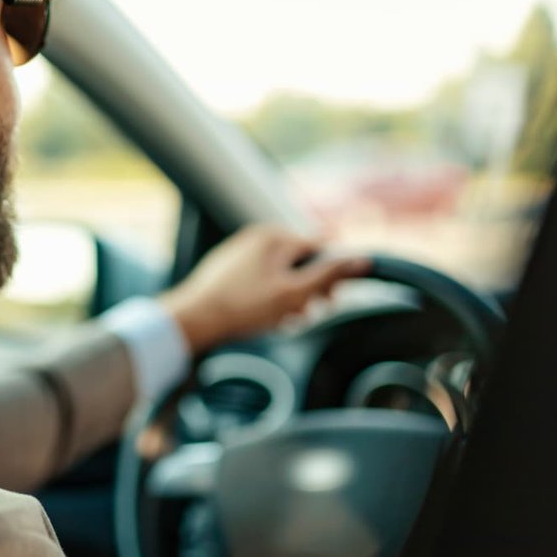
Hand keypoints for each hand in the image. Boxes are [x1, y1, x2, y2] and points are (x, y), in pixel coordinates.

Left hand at [159, 225, 369, 350]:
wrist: (194, 319)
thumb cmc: (244, 306)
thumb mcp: (294, 293)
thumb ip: (329, 275)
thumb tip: (362, 260)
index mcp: (274, 236)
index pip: (319, 249)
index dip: (330, 276)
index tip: (330, 301)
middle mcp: (257, 237)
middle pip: (299, 261)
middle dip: (307, 289)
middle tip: (304, 315)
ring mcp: (240, 252)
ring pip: (279, 274)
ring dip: (288, 297)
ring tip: (282, 321)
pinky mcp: (228, 269)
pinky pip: (260, 280)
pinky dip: (268, 297)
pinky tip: (263, 318)